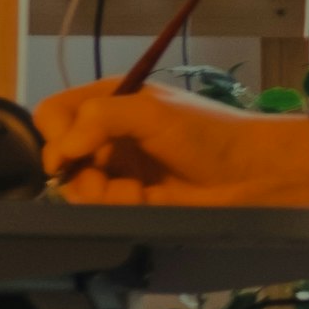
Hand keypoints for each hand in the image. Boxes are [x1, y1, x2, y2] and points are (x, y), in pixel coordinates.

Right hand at [36, 82, 308, 207]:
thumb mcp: (153, 112)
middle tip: (104, 180)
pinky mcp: (132, 199)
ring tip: (135, 193)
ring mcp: (119, 168)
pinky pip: (101, 207)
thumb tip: (59, 151)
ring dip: (101, 193)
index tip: (68, 156)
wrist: (255, 172)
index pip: (54, 114)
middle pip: (60, 156)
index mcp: (110, 101)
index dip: (54, 135)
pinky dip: (117, 206)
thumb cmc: (209, 133)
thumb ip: (101, 119)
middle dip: (78, 172)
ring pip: (77, 187)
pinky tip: (144, 201)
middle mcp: (109, 134)